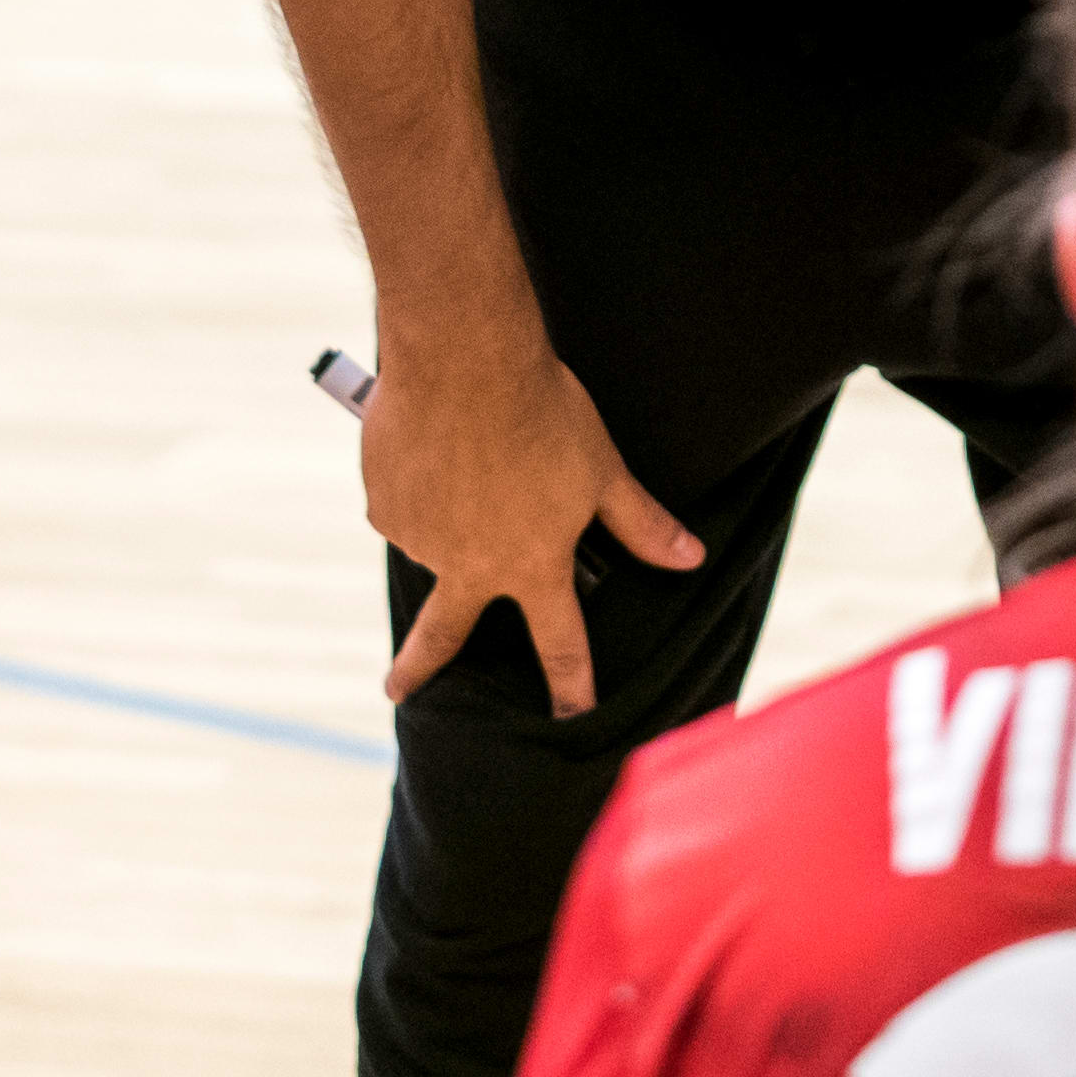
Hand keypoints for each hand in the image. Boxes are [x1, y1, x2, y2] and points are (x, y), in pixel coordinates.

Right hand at [364, 336, 701, 715]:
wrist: (464, 357)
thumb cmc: (543, 410)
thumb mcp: (602, 469)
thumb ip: (640, 523)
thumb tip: (692, 558)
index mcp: (531, 562)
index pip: (559, 641)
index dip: (570, 686)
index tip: (570, 719)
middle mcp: (469, 563)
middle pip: (442, 635)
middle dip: (419, 670)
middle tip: (398, 692)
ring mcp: (419, 536)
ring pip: (431, 538)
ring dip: (442, 514)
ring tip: (464, 451)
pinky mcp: (383, 502)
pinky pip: (402, 500)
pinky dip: (415, 482)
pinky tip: (433, 444)